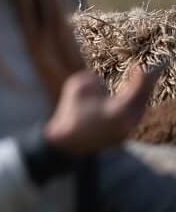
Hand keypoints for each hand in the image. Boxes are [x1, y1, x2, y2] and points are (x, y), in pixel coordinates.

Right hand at [43, 64, 164, 156]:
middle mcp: (128, 122)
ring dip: (140, 96)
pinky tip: (130, 101)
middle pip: (143, 100)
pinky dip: (134, 107)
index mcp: (119, 109)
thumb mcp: (75, 89)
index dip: (140, 76)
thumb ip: (89, 79)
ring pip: (140, 110)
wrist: (67, 144)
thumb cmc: (70, 116)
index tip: (139, 66)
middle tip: (144, 73)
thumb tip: (98, 81)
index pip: (138, 89)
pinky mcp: (122, 137)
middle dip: (144, 85)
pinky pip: (133, 118)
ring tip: (139, 85)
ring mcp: (127, 131)